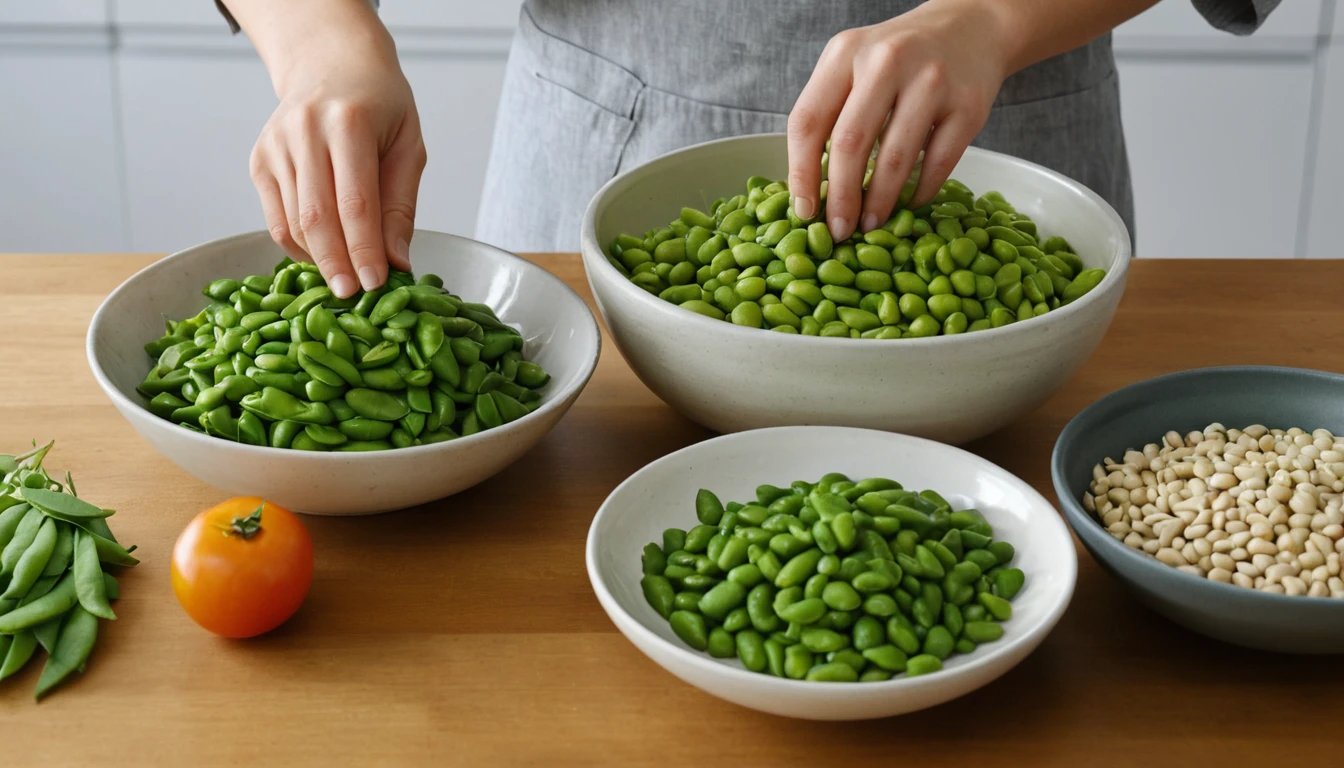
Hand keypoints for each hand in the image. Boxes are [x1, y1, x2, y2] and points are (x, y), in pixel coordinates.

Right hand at [248, 27, 425, 297]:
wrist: (332, 64)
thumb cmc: (380, 106)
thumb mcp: (408, 147)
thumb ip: (400, 206)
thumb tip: (397, 262)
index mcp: (349, 122)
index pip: (356, 203)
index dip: (364, 250)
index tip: (375, 284)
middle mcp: (304, 130)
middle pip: (317, 216)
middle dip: (337, 264)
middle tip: (353, 296)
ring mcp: (276, 146)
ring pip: (293, 222)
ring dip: (320, 259)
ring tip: (345, 278)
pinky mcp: (259, 161)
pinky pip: (276, 219)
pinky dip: (299, 246)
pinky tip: (323, 256)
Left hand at [787, 0, 1009, 241]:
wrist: (968, 27)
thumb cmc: (897, 59)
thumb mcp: (853, 64)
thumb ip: (829, 112)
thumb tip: (809, 189)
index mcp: (845, 53)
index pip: (807, 121)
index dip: (800, 173)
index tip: (804, 211)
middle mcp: (886, 61)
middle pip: (849, 143)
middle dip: (841, 198)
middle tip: (840, 230)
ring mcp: (931, 81)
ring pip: (895, 158)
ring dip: (880, 202)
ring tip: (871, 224)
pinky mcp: (968, 104)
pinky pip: (938, 161)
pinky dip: (921, 191)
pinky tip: (910, 204)